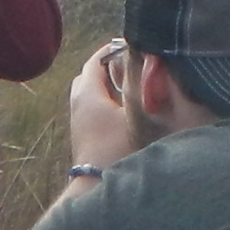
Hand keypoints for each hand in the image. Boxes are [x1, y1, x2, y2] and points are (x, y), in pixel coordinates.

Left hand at [64, 40, 143, 172]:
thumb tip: (152, 71)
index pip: (96, 61)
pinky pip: (89, 105)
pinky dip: (102, 99)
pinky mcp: (80, 132)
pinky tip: (121, 108)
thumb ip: (142, 91)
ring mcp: (77, 118)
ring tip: (128, 85)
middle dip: (107, 66)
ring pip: (88, 91)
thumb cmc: (118, 149)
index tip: (129, 45)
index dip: (112, 50)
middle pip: (89, 74)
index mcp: (89, 93)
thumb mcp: (135, 116)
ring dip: (105, 84)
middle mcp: (78, 102)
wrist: (96, 185)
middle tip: (129, 64)